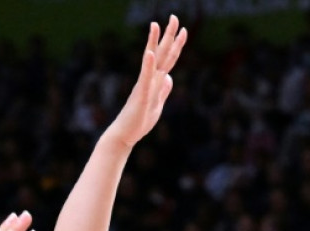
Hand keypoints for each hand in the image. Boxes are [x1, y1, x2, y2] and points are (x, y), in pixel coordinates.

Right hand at [104, 15, 187, 148]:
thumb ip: (163, 90)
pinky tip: (149, 52)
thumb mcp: (158, 105)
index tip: (184, 30)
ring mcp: (145, 85)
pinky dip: (148, 65)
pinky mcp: (141, 95)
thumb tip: (169, 77)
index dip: (176, 44)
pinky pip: (145, 78)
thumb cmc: (139, 121)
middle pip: (161, 53)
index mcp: (154, 81)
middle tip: (174, 16)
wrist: (125, 135)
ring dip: (155, 42)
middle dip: (169, 35)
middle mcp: (149, 79)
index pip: (168, 59)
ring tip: (156, 24)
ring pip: (152, 61)